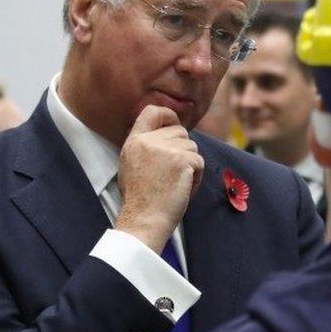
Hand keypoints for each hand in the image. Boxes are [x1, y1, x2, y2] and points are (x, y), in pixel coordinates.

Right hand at [115, 105, 203, 252]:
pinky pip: (199, 162)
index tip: (175, 124)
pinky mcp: (182, 161)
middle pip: (181, 132)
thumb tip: (168, 136)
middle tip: (173, 174)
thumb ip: (146, 147)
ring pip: (192, 148)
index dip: (168, 115)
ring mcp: (166, 150)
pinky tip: (183, 189)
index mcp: (134, 141)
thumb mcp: (131, 165)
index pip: (152, 111)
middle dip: (184, 150)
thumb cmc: (140, 200)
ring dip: (191, 166)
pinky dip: (197, 177)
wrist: (144, 220)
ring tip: (176, 184)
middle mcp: (149, 141)